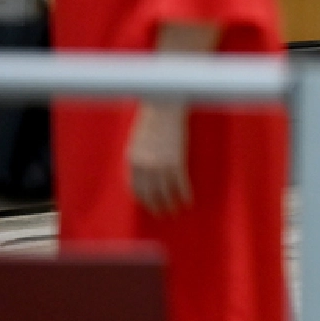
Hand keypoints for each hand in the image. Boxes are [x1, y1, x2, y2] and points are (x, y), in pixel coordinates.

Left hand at [127, 101, 190, 215]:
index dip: (142, 199)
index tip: (149, 205)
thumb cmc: (152, 119)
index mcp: (132, 160)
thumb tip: (142, 175)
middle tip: (162, 214)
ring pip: (164, 192)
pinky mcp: (176, 161)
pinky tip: (188, 200)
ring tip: (175, 211)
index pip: (135, 188)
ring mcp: (160, 165)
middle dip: (155, 206)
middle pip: (149, 193)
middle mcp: (144, 167)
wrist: (166, 106)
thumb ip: (139, 158)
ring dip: (170, 204)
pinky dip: (184, 194)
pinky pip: (180, 183)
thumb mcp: (137, 141)